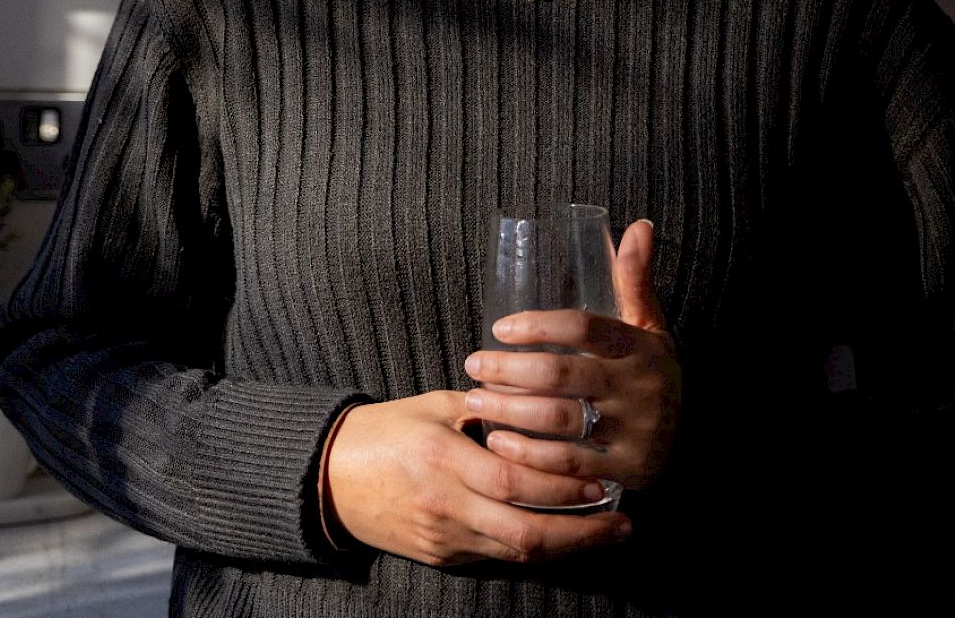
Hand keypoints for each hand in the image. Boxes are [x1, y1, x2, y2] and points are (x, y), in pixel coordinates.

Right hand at [322, 392, 632, 566]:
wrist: (331, 478)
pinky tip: (564, 534)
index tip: (604, 481)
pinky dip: (535, 546)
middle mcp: (448, 507)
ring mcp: (446, 538)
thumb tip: (536, 397)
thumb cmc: (385, 430)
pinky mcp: (444, 557)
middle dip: (581, 534)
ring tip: (608, 532)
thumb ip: (483, 408)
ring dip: (568, 547)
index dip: (564, 489)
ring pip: (517, 553)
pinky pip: (498, 555)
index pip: (516, 482)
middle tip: (623, 521)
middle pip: (525, 533)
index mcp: (444, 460)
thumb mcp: (433, 406)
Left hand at [462, 218, 682, 491]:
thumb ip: (635, 279)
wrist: (688, 441)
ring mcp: (633, 431)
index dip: (540, 325)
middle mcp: (639, 388)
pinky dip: (530, 455)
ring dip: (511, 411)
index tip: (499, 327)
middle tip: (474, 364)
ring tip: (475, 400)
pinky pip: (569, 464)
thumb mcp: (649, 327)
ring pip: (561, 420)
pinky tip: (499, 441)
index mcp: (640, 346)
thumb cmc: (650, 372)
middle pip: (564, 375)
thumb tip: (639, 225)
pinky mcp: (625, 470)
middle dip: (511, 370)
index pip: (585, 327)